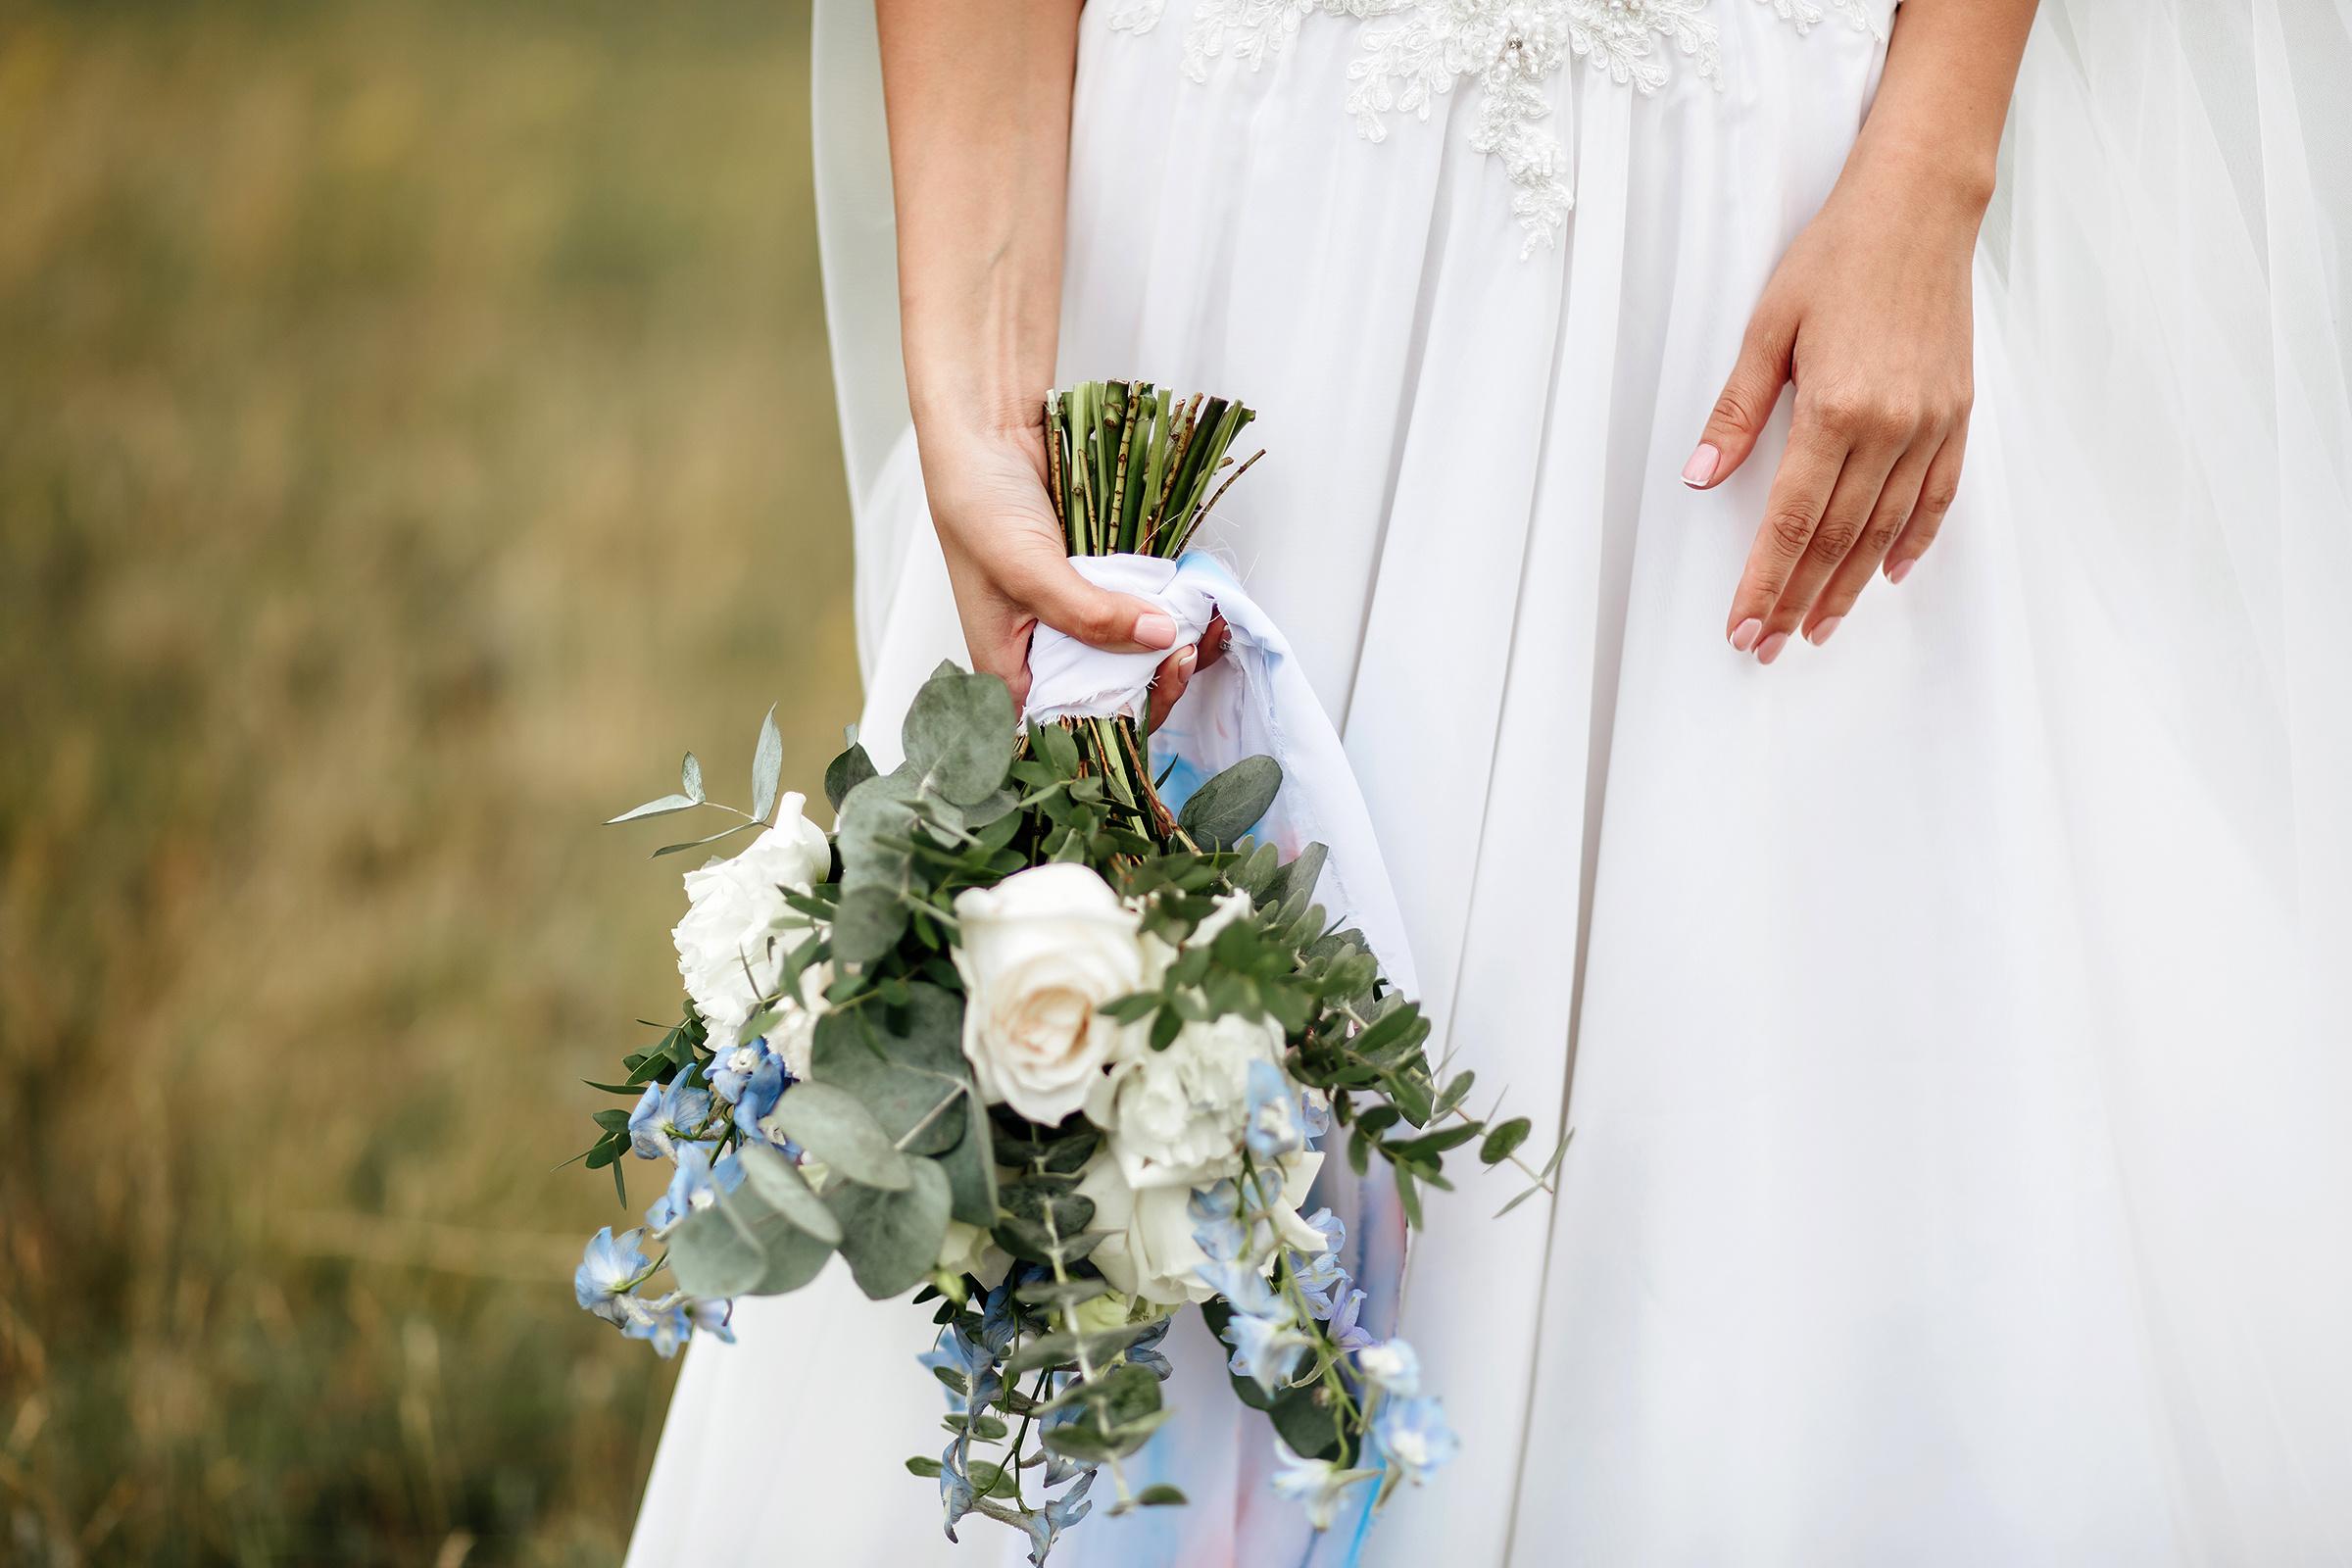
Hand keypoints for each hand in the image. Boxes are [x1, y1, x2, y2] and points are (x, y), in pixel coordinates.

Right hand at [922, 423, 1223, 725]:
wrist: (985, 429)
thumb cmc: (976, 503)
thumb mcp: (1028, 570)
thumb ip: (1088, 614)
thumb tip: (1157, 636)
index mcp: (1007, 668)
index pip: (1066, 722)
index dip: (1117, 718)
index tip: (1160, 686)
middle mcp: (1042, 650)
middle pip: (1107, 692)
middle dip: (1155, 681)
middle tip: (1188, 654)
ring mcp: (1072, 616)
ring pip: (1129, 652)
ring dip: (1171, 646)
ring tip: (1206, 630)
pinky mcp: (1096, 583)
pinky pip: (1135, 608)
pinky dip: (1167, 608)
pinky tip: (1197, 604)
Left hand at [1684, 169, 1977, 663]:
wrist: (1919, 208)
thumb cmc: (1835, 259)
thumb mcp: (1768, 329)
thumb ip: (1736, 413)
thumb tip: (1700, 478)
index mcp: (1835, 408)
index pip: (1793, 521)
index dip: (1765, 581)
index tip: (1743, 626)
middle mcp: (1890, 426)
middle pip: (1838, 539)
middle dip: (1798, 599)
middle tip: (1768, 647)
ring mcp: (1931, 423)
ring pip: (1887, 529)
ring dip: (1850, 587)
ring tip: (1819, 629)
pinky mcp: (1958, 413)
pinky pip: (1938, 494)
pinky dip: (1913, 541)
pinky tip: (1886, 574)